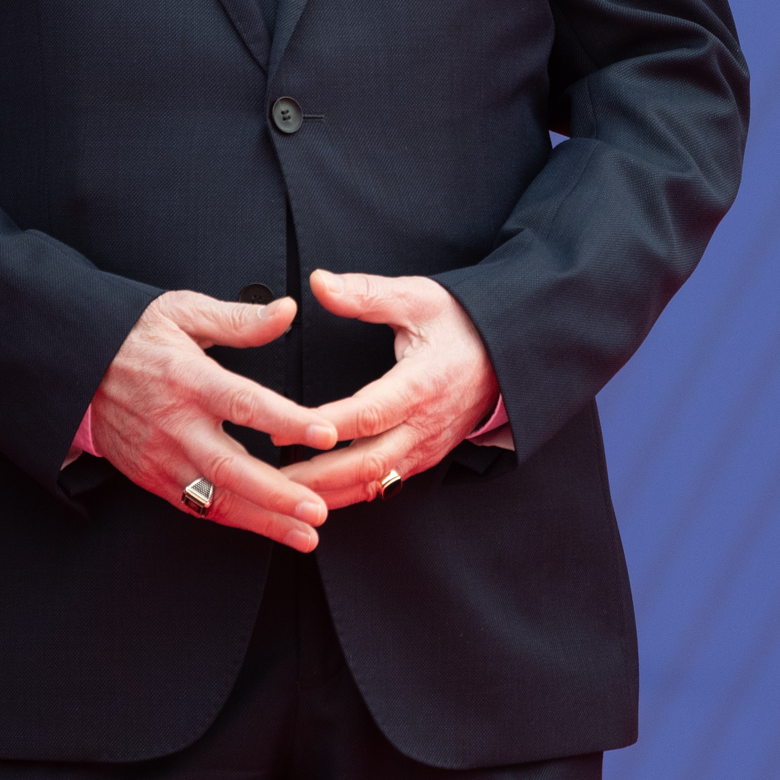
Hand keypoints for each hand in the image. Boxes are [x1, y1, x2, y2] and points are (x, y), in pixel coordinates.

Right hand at [86, 290, 339, 552]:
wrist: (77, 368)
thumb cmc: (136, 337)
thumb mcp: (183, 312)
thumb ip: (239, 319)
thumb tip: (287, 311)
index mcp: (188, 379)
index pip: (244, 403)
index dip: (287, 421)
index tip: (327, 433)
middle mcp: (174, 425)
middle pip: (230, 467)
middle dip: (277, 495)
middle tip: (319, 510)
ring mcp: (161, 457)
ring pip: (215, 498)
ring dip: (263, 520)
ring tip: (305, 534)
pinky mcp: (152, 477)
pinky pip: (196, 506)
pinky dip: (233, 520)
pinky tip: (268, 528)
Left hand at [278, 270, 501, 512]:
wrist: (509, 354)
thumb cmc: (462, 323)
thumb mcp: (418, 298)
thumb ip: (366, 293)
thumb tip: (319, 282)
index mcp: (422, 384)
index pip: (367, 414)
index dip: (322, 425)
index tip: (280, 429)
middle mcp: (426, 424)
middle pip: (368, 463)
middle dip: (317, 476)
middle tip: (270, 478)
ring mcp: (427, 446)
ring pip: (376, 483)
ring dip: (329, 494)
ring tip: (284, 497)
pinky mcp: (425, 457)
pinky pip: (386, 485)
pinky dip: (350, 495)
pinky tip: (318, 496)